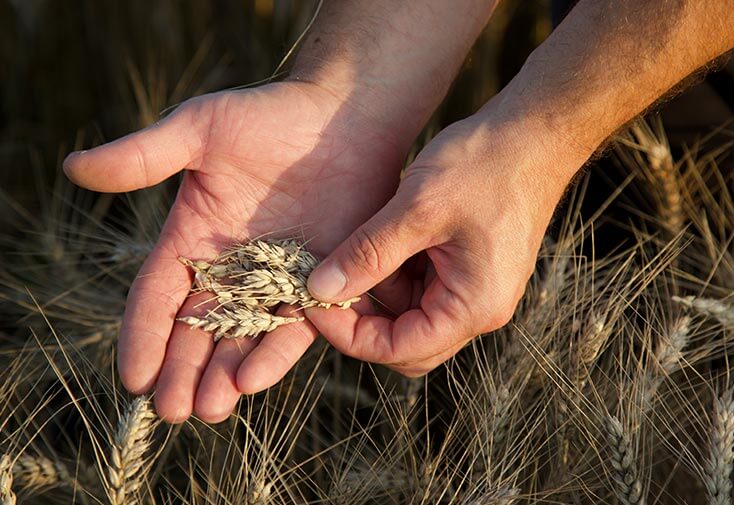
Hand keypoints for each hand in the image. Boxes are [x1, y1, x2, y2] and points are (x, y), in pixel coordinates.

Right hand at [64, 82, 406, 421]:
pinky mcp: (320, 282)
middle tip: (171, 410)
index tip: (132, 377)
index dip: (143, 336)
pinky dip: (275, 352)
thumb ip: (142, 156)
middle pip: (198, 330)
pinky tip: (254, 381)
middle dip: (182, 371)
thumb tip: (72, 168)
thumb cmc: (268, 115)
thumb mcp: (199, 129)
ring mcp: (276, 279)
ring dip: (225, 374)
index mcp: (193, 239)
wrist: (343, 118)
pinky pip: (294, 324)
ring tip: (210, 409)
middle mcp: (232, 268)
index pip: (158, 296)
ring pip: (244, 338)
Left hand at [304, 113, 582, 375]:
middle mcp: (479, 310)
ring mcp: (477, 291)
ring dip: (377, 292)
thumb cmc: (485, 165)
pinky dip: (396, 273)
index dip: (348, 334)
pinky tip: (378, 241)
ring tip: (350, 253)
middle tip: (326, 283)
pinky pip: (424, 289)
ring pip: (411, 315)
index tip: (312, 301)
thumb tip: (320, 290)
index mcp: (473, 307)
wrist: (535, 132)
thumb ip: (367, 255)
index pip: (398, 349)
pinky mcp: (471, 270)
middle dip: (362, 319)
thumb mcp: (417, 210)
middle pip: (406, 343)